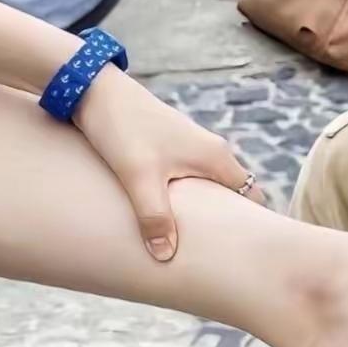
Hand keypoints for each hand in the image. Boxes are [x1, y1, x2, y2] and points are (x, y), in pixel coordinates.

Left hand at [75, 67, 265, 259]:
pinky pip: (190, 178)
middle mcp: (210, 150)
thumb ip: (155, 218)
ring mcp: (191, 146)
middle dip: (227, 222)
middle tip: (215, 253)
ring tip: (190, 240)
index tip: (243, 248)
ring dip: (203, 210)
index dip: (252, 222)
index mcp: (215, 157)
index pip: (253, 196)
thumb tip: (167, 256)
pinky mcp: (171, 146)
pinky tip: (165, 214)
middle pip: (233, 194)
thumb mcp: (139, 178)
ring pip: (210, 186)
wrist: (94, 90)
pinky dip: (185, 197)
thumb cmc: (122, 129)